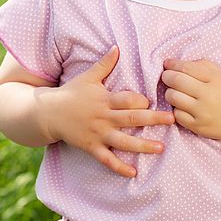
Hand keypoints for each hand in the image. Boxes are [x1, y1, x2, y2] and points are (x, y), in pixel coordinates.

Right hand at [44, 46, 174, 177]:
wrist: (48, 113)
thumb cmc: (71, 93)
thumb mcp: (88, 77)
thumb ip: (105, 64)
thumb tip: (117, 47)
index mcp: (105, 99)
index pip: (127, 99)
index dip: (141, 100)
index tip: (154, 101)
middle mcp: (103, 117)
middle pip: (131, 119)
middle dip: (153, 119)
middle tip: (172, 120)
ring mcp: (98, 134)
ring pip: (123, 141)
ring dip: (142, 145)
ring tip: (160, 148)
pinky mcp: (91, 147)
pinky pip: (107, 160)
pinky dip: (119, 167)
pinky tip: (133, 173)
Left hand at [161, 58, 220, 141]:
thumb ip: (203, 66)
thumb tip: (176, 63)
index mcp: (215, 79)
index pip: (186, 67)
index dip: (172, 65)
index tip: (168, 64)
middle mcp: (209, 95)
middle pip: (175, 81)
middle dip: (167, 77)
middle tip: (167, 77)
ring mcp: (203, 112)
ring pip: (173, 97)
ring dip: (170, 93)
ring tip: (176, 92)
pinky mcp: (199, 127)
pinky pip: (177, 115)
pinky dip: (177, 109)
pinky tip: (184, 107)